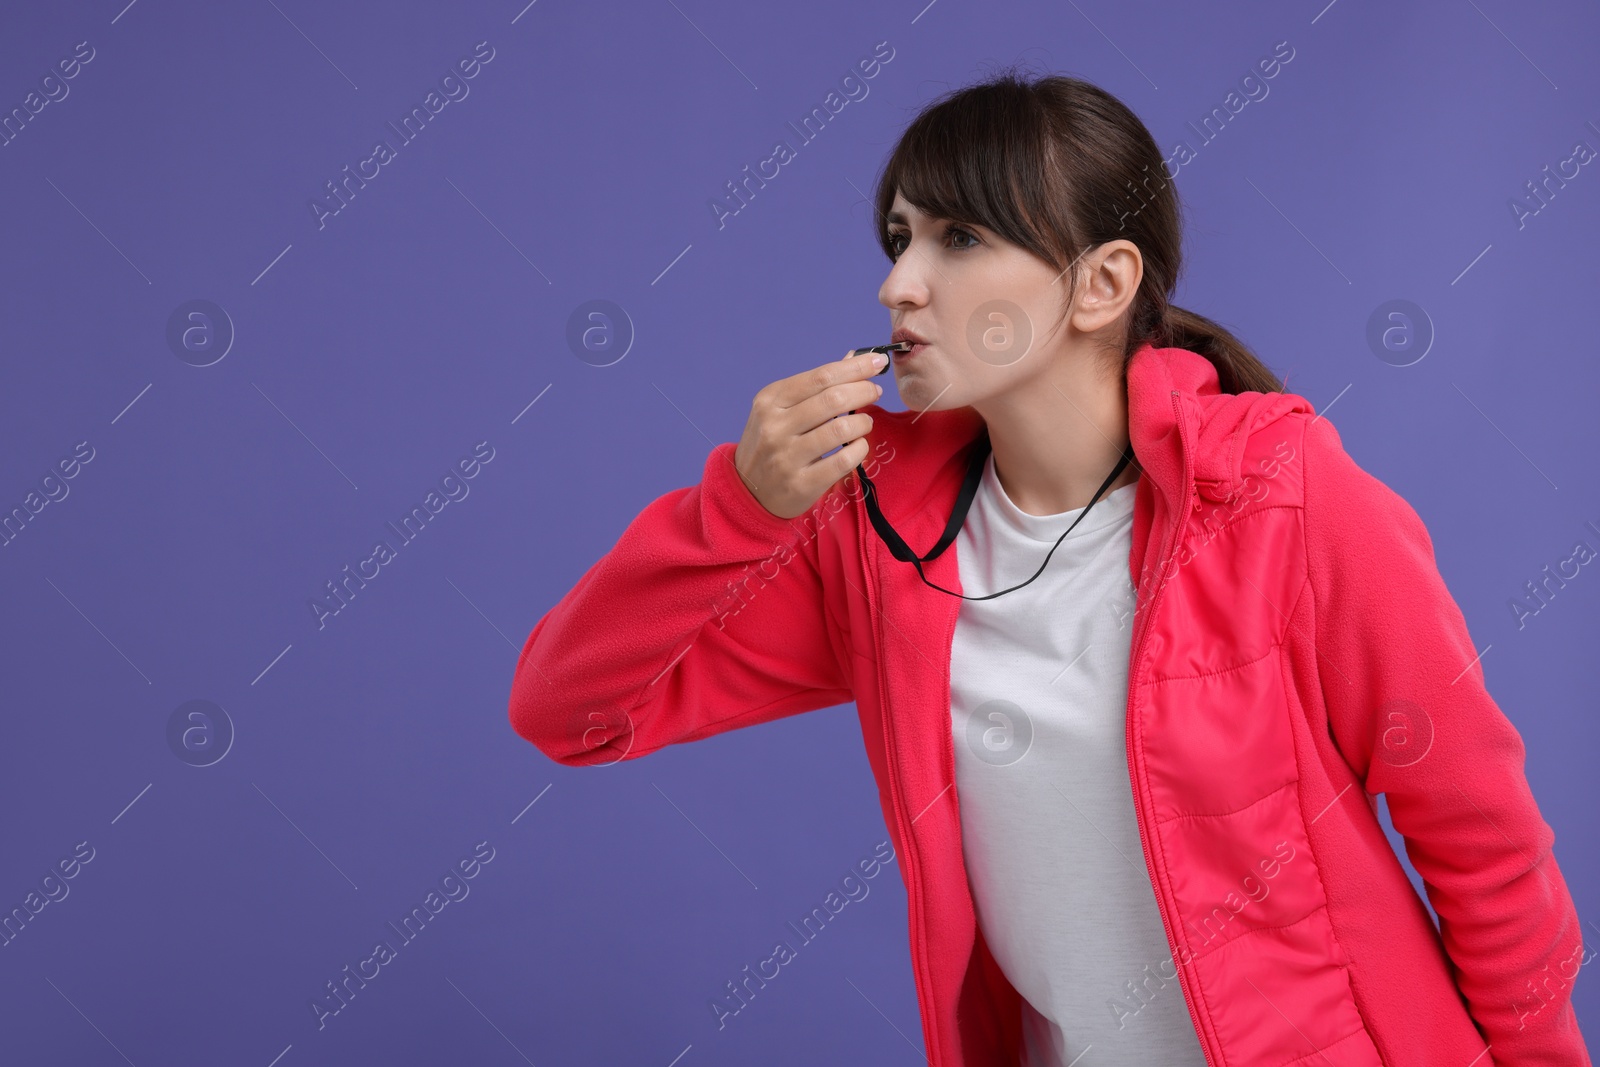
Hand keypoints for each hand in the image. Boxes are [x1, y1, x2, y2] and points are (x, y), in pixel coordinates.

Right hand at [733, 350, 885, 519]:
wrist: (748, 491)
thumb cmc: (772, 443)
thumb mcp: (781, 409)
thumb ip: (816, 386)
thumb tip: (852, 358)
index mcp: (770, 400)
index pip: (821, 376)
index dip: (855, 368)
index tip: (876, 361)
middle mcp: (775, 426)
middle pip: (833, 399)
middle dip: (864, 391)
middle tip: (875, 392)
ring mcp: (787, 457)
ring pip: (841, 430)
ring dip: (863, 422)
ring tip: (864, 422)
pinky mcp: (801, 484)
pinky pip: (844, 461)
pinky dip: (860, 449)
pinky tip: (859, 446)